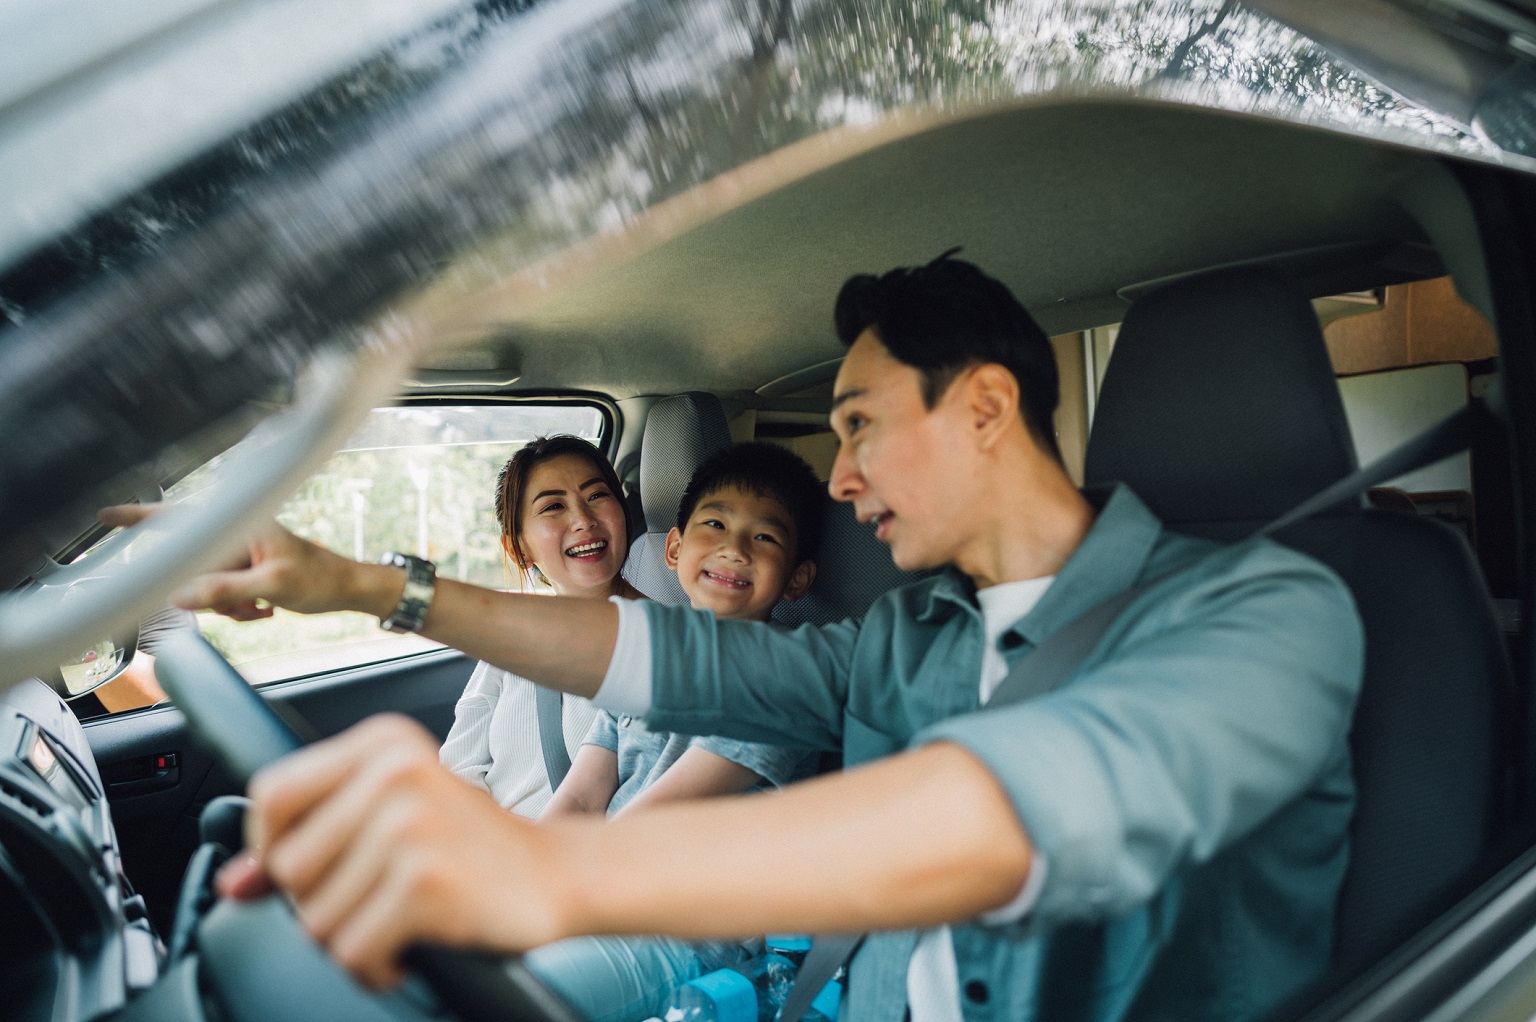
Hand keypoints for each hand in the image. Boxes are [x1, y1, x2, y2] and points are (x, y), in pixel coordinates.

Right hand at [99, 504, 372, 619]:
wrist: (346, 589)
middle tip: (249, 601)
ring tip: (263, 605)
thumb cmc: (319, 578)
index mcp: (242, 523)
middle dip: (213, 593)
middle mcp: (236, 535)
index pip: (183, 519)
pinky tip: (267, 609)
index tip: (105, 516)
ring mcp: (239, 555)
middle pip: (193, 568)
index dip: (142, 518)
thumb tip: (179, 596)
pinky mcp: (244, 572)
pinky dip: (239, 609)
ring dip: (229, 605)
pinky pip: (221, 596)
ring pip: (206, 588)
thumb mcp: (271, 584)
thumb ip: (224, 589)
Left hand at [218, 714, 572, 987]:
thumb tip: (234, 883)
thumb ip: (310, 840)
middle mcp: (396, 772)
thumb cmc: (469, 847)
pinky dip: (375, 965)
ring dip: (351, 938)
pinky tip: (409, 944)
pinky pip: (352, 951)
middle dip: (319, 902)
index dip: (272, 847)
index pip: (273, 795)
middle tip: (374, 897)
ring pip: (315, 918)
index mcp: (384, 743)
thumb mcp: (391, 819)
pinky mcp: (426, 882)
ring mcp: (411, 825)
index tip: (309, 870)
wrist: (556, 875)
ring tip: (397, 919)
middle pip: (288, 866)